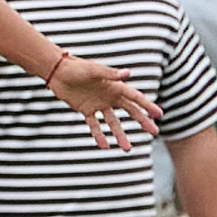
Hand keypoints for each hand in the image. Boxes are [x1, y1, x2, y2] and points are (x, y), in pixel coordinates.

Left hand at [46, 54, 160, 149]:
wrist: (57, 72)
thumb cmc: (77, 68)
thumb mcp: (94, 70)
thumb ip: (110, 74)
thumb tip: (128, 73)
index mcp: (115, 86)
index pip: (135, 97)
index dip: (147, 106)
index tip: (159, 115)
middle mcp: (109, 96)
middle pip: (130, 111)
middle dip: (142, 121)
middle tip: (154, 132)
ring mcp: (98, 104)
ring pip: (113, 122)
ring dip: (120, 135)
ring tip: (127, 149)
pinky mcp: (85, 110)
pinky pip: (94, 125)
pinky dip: (99, 135)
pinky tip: (105, 146)